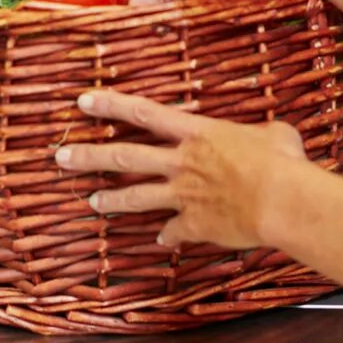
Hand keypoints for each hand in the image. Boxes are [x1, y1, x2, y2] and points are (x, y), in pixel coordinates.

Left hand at [56, 88, 312, 248]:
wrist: (281, 200)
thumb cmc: (281, 161)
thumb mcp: (274, 134)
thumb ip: (262, 134)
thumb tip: (273, 137)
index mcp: (197, 133)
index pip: (143, 114)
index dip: (111, 106)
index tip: (83, 101)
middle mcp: (182, 162)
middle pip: (126, 158)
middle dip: (90, 157)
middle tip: (61, 157)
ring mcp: (185, 195)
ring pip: (138, 197)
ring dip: (112, 200)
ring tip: (91, 202)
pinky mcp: (195, 225)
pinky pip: (174, 231)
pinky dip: (168, 235)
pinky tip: (161, 240)